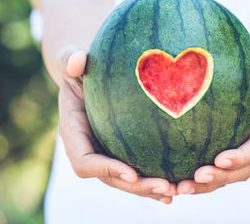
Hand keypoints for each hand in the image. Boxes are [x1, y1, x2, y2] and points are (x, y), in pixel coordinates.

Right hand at [57, 46, 176, 203]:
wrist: (88, 78)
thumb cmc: (81, 67)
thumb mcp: (73, 59)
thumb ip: (71, 59)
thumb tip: (76, 62)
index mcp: (73, 132)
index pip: (84, 161)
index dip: (105, 169)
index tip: (131, 172)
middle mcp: (88, 149)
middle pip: (110, 178)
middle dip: (137, 186)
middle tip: (166, 187)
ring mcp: (104, 154)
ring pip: (126, 180)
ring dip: (150, 190)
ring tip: (177, 190)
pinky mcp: (120, 152)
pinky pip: (137, 171)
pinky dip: (153, 182)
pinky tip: (177, 185)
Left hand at [177, 37, 249, 194]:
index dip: (243, 156)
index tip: (220, 159)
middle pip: (243, 170)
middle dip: (221, 178)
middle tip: (195, 178)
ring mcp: (243, 154)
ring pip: (227, 178)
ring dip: (204, 187)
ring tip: (179, 188)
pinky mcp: (227, 157)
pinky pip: (214, 173)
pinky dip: (196, 181)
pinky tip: (172, 183)